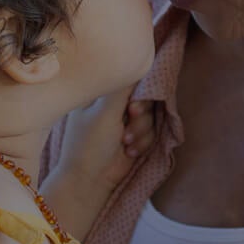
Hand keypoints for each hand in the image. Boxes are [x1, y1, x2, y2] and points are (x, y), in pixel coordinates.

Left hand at [43, 81, 151, 236]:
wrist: (90, 180)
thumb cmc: (90, 144)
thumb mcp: (105, 112)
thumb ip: (123, 89)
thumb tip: (136, 63)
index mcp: (100, 93)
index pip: (128, 79)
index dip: (137, 91)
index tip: (132, 107)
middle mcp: (113, 104)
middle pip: (144, 96)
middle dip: (141, 114)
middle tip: (130, 119)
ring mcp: (125, 120)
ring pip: (151, 115)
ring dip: (142, 130)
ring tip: (126, 142)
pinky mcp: (136, 136)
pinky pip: (152, 131)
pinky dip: (143, 141)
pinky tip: (129, 152)